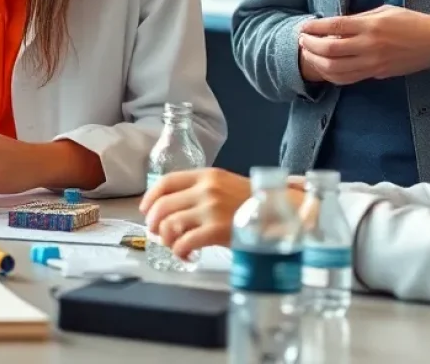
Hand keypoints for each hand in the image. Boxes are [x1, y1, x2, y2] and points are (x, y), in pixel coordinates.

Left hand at [140, 168, 303, 258]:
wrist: (284, 214)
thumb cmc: (255, 203)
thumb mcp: (225, 185)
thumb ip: (201, 191)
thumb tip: (174, 208)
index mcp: (206, 175)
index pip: (166, 182)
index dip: (150, 198)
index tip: (145, 210)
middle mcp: (205, 189)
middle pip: (163, 204)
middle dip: (154, 222)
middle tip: (157, 233)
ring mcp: (210, 209)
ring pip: (170, 224)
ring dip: (166, 239)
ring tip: (173, 245)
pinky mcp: (216, 230)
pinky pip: (185, 242)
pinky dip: (179, 252)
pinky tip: (186, 255)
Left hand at [297, 7, 429, 84]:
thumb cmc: (409, 21)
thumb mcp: (383, 11)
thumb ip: (357, 18)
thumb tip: (333, 25)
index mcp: (370, 26)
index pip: (334, 27)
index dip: (314, 28)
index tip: (302, 27)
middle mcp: (370, 46)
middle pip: (330, 50)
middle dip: (310, 46)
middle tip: (302, 41)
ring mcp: (374, 62)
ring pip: (336, 69)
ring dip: (316, 62)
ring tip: (308, 54)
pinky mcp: (378, 74)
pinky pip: (348, 78)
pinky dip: (331, 74)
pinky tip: (324, 67)